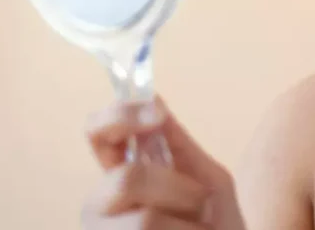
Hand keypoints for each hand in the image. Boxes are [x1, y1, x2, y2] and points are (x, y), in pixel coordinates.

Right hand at [81, 97, 246, 229]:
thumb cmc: (217, 224)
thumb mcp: (207, 180)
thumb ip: (180, 147)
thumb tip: (153, 98)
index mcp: (121, 174)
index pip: (98, 132)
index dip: (121, 116)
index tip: (158, 113)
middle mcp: (102, 204)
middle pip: (127, 179)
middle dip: (178, 189)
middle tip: (201, 206)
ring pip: (144, 220)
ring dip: (188, 225)